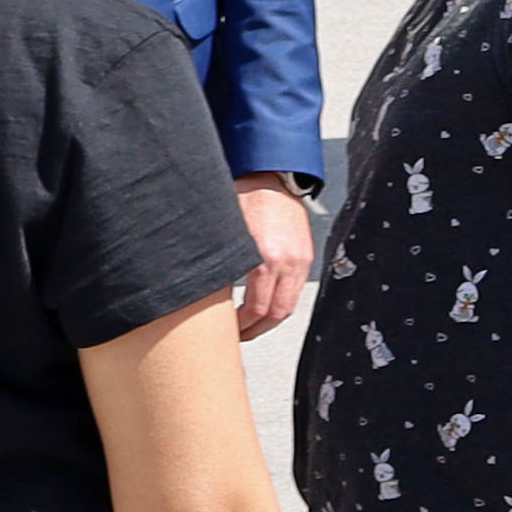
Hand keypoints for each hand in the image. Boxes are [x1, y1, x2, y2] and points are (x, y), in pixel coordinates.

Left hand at [233, 175, 314, 338]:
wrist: (269, 175)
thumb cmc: (243, 198)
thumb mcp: (226, 234)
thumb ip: (223, 265)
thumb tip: (205, 295)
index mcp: (265, 258)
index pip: (257, 309)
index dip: (243, 326)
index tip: (231, 330)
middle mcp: (287, 262)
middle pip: (277, 314)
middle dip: (258, 329)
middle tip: (241, 335)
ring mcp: (300, 259)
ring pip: (290, 305)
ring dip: (271, 319)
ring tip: (252, 323)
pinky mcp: (306, 255)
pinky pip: (296, 289)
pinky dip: (282, 301)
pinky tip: (266, 302)